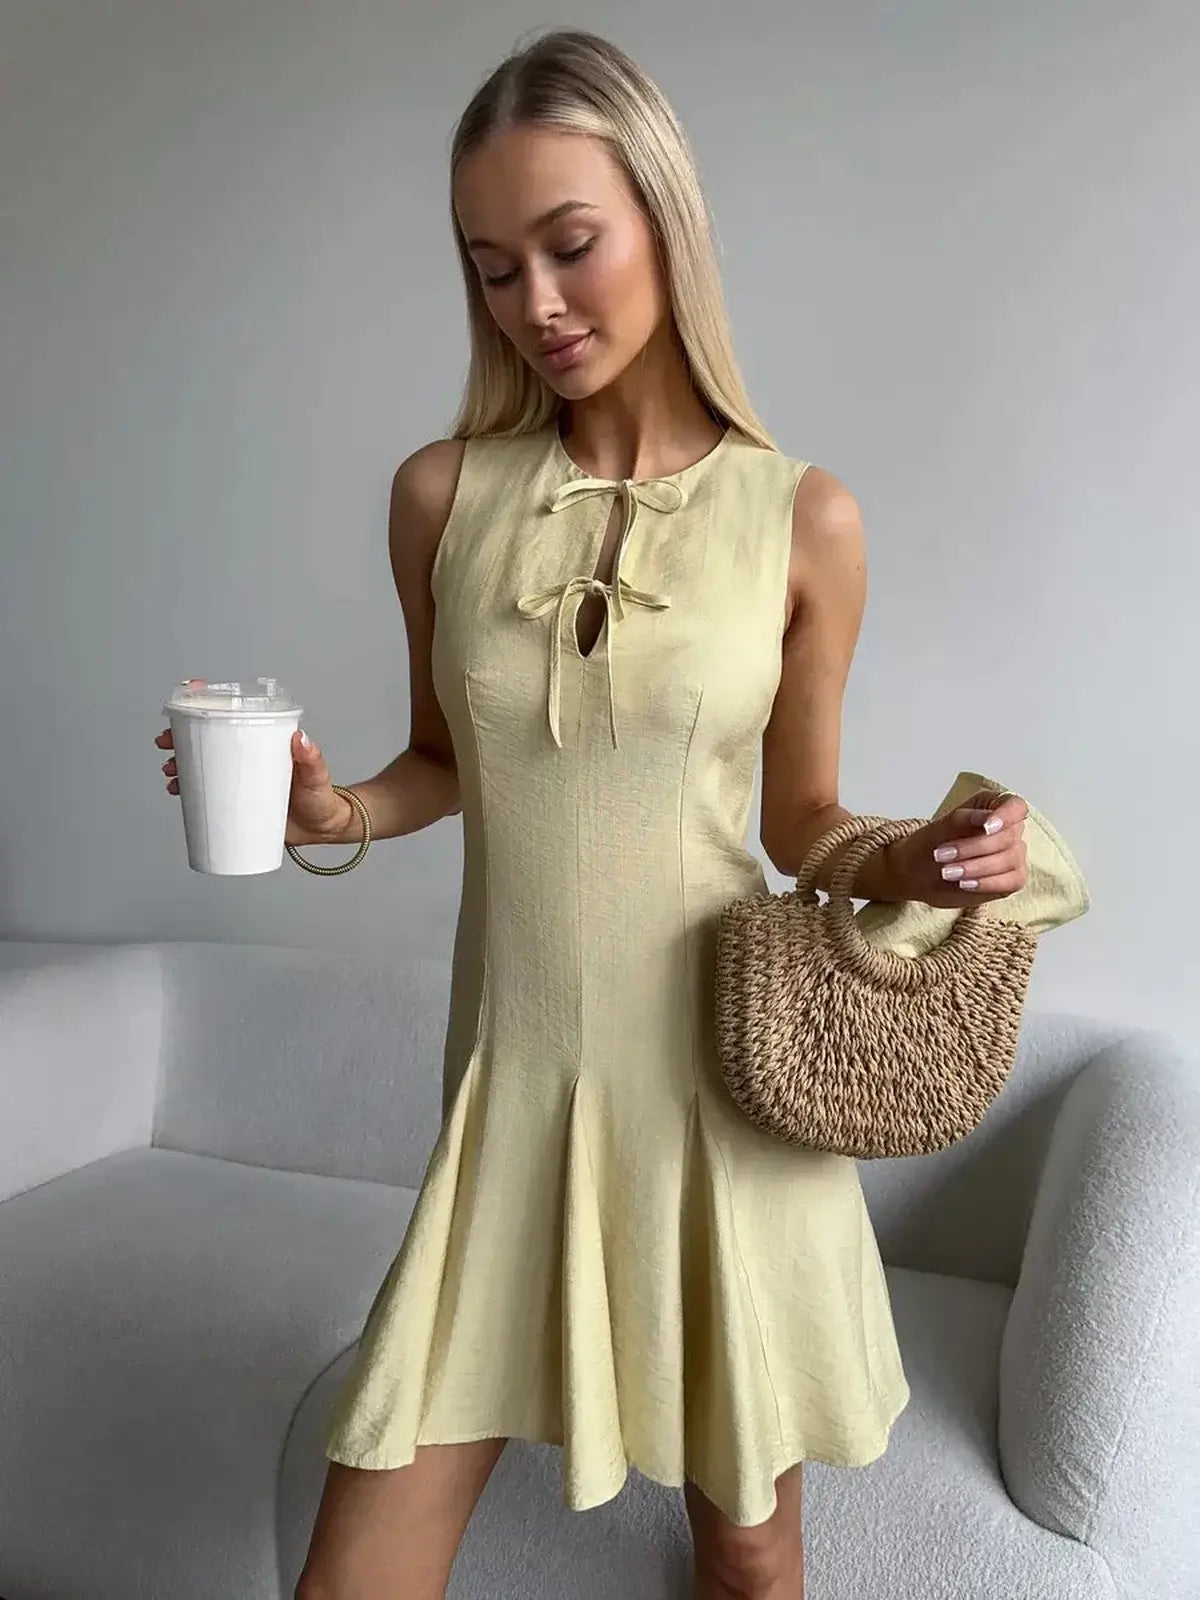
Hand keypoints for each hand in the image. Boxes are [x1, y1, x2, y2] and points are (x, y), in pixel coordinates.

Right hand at [154, 679, 353, 846]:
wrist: (322, 829)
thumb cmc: (321, 797)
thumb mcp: (317, 774)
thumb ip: (312, 758)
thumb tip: (301, 739)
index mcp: (265, 741)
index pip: (235, 714)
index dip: (209, 702)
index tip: (189, 694)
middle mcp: (249, 756)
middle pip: (209, 738)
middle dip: (182, 737)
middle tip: (167, 743)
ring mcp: (240, 779)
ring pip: (203, 764)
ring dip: (180, 764)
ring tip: (171, 772)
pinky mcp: (236, 802)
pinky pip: (207, 792)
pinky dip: (188, 789)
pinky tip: (177, 791)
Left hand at [884, 789, 1028, 908]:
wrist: (920, 872)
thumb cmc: (931, 843)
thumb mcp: (940, 828)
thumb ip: (963, 819)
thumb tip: (987, 818)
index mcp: (995, 806)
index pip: (1015, 806)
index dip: (1005, 816)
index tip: (986, 827)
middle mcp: (1010, 829)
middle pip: (1009, 837)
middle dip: (974, 848)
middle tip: (942, 855)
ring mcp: (1013, 854)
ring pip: (1010, 860)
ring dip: (976, 867)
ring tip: (947, 872)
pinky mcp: (1012, 878)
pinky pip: (1012, 881)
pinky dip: (987, 883)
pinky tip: (965, 883)